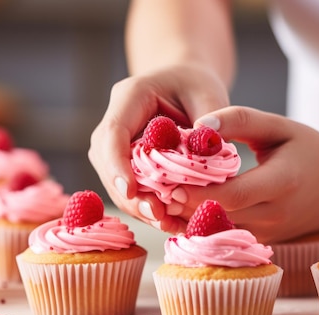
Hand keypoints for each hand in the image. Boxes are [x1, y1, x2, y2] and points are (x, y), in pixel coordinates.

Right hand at [88, 64, 229, 227]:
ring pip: (115, 180)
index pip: (113, 132)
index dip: (117, 164)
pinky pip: (130, 187)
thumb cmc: (198, 85)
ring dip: (139, 206)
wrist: (187, 83)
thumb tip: (206, 150)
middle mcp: (115, 119)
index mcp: (131, 95)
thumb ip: (210, 122)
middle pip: (108, 162)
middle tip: (158, 217)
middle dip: (130, 195)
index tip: (132, 191)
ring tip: (169, 226)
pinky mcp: (124, 161)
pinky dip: (148, 207)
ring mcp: (115, 143)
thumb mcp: (210, 94)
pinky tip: (171, 223)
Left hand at [164, 106, 318, 242]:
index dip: (197, 192)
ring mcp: (268, 233)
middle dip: (183, 206)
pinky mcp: (262, 240)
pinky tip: (179, 209)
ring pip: (218, 231)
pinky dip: (200, 225)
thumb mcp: (280, 126)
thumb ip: (241, 119)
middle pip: (219, 217)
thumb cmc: (310, 150)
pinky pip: (225, 235)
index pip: (232, 195)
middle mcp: (274, 215)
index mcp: (282, 183)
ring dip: (186, 218)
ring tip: (158, 198)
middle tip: (152, 190)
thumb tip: (201, 124)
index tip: (167, 182)